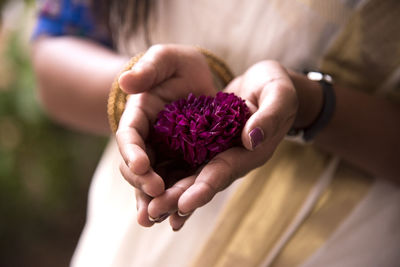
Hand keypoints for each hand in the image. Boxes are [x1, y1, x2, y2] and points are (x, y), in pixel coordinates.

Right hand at [116, 44, 216, 226]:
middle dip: (143, 181)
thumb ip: (148, 68)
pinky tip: (176, 219)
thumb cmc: (178, 66)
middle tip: (154, 194)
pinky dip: (174, 200)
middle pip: (138, 165)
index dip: (132, 152)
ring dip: (152, 201)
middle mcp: (147, 139)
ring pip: (153, 180)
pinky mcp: (182, 162)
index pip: (129, 136)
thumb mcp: (166, 59)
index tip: (140, 166)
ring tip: (155, 219)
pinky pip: (175, 183)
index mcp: (138, 116)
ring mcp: (163, 153)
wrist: (197, 81)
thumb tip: (124, 81)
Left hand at [148, 60, 298, 229]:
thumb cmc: (277, 88)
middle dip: (178, 198)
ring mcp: (218, 155)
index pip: (224, 171)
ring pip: (191, 177)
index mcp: (251, 152)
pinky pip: (186, 162)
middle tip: (153, 213)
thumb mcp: (279, 95)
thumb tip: (252, 139)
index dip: (204, 188)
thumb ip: (269, 116)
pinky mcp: (206, 146)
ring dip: (170, 193)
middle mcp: (232, 159)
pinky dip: (170, 175)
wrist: (265, 88)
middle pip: (202, 182)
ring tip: (147, 209)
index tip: (184, 204)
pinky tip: (150, 187)